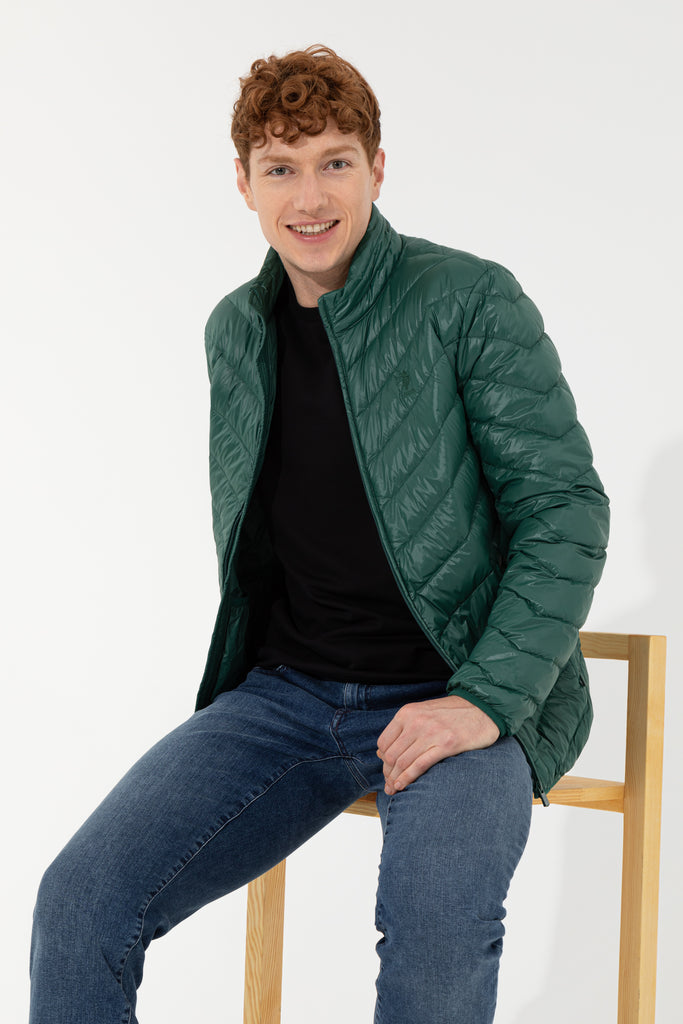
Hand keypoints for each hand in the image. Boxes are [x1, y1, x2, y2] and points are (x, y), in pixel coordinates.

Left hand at [376, 695, 499, 795]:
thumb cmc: (451, 713)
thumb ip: (403, 729)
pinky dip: (407, 778)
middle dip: (388, 774)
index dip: (383, 760)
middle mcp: (416, 721)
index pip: (383, 742)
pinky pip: (419, 765)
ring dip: (395, 779)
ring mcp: (431, 733)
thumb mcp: (422, 713)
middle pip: (391, 755)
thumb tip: (381, 753)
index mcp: (407, 713)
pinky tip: (402, 786)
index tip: (387, 770)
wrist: (482, 708)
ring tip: (393, 789)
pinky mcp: (446, 745)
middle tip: (389, 785)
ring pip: (403, 762)